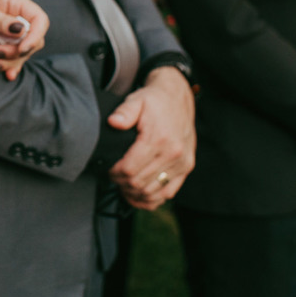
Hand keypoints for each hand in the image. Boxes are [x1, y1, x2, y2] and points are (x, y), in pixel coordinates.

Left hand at [0, 0, 48, 79]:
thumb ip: (0, 20)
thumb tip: (20, 30)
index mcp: (17, 3)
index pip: (40, 20)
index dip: (35, 36)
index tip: (21, 49)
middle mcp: (19, 17)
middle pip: (34, 40)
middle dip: (17, 51)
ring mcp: (12, 32)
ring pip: (23, 52)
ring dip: (9, 61)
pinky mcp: (4, 43)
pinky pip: (14, 58)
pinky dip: (10, 67)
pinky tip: (5, 74)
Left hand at [105, 67, 195, 209]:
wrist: (177, 97)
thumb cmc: (154, 100)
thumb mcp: (136, 100)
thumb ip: (124, 112)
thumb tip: (113, 122)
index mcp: (159, 138)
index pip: (130, 169)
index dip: (115, 173)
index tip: (109, 168)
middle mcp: (173, 153)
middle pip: (140, 183)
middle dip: (122, 183)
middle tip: (114, 176)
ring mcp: (182, 163)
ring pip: (153, 192)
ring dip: (135, 193)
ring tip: (124, 185)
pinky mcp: (186, 167)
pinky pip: (168, 193)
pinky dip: (152, 199)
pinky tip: (139, 195)